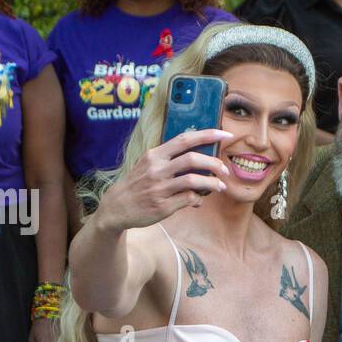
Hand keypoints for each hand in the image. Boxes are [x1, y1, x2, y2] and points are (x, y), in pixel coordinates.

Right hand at [92, 128, 234, 233]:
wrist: (116, 207)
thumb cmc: (138, 184)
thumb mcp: (148, 164)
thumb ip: (170, 158)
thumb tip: (199, 155)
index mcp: (155, 155)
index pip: (184, 139)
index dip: (207, 135)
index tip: (225, 135)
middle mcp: (157, 169)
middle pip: (192, 159)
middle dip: (214, 163)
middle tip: (224, 169)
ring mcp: (160, 188)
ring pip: (193, 180)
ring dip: (212, 183)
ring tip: (220, 186)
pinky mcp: (162, 206)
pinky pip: (188, 199)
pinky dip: (198, 199)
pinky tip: (198, 199)